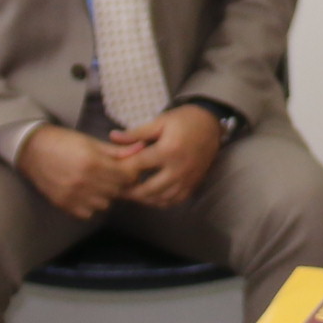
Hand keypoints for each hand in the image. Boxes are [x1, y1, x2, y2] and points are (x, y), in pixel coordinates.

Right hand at [14, 123, 135, 220]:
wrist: (32, 150)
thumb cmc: (62, 141)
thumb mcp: (90, 141)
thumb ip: (116, 151)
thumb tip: (141, 149)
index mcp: (92, 162)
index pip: (126, 176)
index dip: (131, 173)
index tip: (127, 169)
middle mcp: (84, 182)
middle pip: (117, 191)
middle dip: (119, 183)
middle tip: (112, 174)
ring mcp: (73, 196)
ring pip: (105, 204)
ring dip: (106, 195)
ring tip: (98, 182)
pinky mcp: (64, 204)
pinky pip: (88, 212)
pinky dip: (91, 205)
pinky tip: (85, 192)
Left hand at [108, 105, 224, 209]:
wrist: (211, 125)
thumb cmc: (184, 120)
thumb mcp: (160, 122)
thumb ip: (136, 133)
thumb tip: (113, 137)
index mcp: (168, 150)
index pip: (138, 165)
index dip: (122, 169)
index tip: (111, 171)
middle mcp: (179, 168)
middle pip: (148, 189)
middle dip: (130, 191)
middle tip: (117, 189)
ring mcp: (187, 178)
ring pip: (162, 198)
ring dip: (145, 199)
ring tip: (131, 194)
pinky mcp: (193, 184)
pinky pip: (175, 200)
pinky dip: (161, 201)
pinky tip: (150, 197)